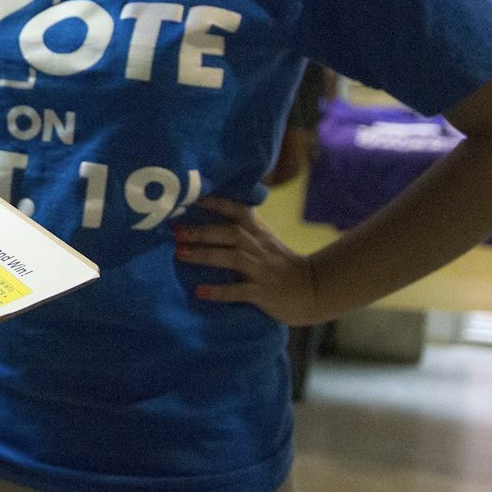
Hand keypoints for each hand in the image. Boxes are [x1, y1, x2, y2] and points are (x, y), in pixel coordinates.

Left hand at [173, 197, 322, 326]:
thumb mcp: (267, 240)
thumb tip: (212, 213)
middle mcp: (260, 247)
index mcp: (259, 233)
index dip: (216, 203)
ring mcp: (262, 270)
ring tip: (180, 254)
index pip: (238, 211)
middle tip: (176, 231)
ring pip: (233, 258)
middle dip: (202, 231)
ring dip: (205, 255)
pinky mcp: (264, 292)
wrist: (315, 290)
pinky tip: (201, 291)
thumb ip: (245, 228)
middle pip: (230, 233)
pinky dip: (220, 291)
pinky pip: (240, 290)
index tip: (192, 198)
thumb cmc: (284, 264)